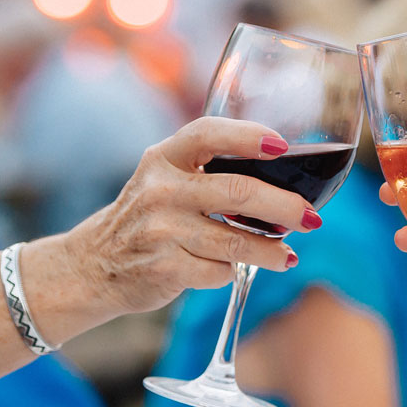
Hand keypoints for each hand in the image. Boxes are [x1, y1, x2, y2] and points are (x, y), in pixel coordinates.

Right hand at [64, 117, 318, 314]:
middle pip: (238, 192)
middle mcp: (161, 190)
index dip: (249, 136)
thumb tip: (285, 181)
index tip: (282, 147)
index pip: (208, 134)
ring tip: (288, 256)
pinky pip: (219, 272)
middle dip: (285, 207)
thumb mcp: (166, 179)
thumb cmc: (149, 217)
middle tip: (311, 218)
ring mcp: (162, 231)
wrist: (95, 265)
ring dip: (271, 251)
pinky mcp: (166, 268)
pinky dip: (232, 272)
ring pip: (236, 242)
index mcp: (164, 158)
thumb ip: (210, 171)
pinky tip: (232, 269)